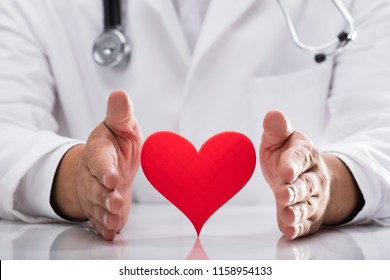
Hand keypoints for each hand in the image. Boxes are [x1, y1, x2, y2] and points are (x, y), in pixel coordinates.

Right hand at [51, 90, 141, 240]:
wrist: (106, 167)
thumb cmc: (116, 144)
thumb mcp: (121, 125)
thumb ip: (120, 114)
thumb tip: (120, 94)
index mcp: (100, 152)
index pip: (100, 161)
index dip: (104, 170)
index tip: (111, 177)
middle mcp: (94, 174)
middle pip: (95, 187)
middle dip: (104, 196)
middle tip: (115, 202)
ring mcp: (95, 193)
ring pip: (97, 205)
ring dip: (105, 214)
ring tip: (114, 220)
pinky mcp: (100, 208)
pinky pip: (99, 219)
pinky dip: (105, 227)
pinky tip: (111, 233)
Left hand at [260, 110, 363, 239]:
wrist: (305, 176)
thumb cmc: (287, 154)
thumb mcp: (281, 138)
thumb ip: (277, 129)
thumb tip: (273, 114)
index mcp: (305, 154)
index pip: (299, 158)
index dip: (292, 165)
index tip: (285, 171)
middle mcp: (313, 177)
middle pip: (306, 185)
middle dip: (295, 191)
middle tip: (283, 194)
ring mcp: (312, 198)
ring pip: (307, 206)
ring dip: (297, 212)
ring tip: (287, 215)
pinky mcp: (309, 216)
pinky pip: (306, 224)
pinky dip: (298, 228)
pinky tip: (290, 231)